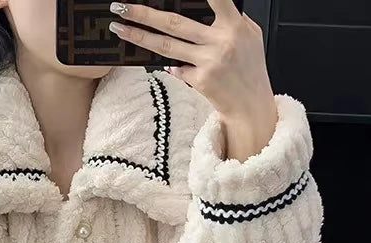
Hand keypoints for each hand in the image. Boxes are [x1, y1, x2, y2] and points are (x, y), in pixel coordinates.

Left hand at [109, 1, 277, 158]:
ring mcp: (208, 61)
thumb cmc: (249, 68)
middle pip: (174, 22)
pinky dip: (170, 64)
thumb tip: (211, 5)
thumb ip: (231, 20)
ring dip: (139, 36)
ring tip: (119, 27)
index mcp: (234, 25)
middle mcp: (220, 41)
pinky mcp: (199, 80)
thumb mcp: (249, 36)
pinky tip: (164, 63)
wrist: (250, 105)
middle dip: (144, 13)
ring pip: (166, 45)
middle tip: (121, 6)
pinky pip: (176, 68)